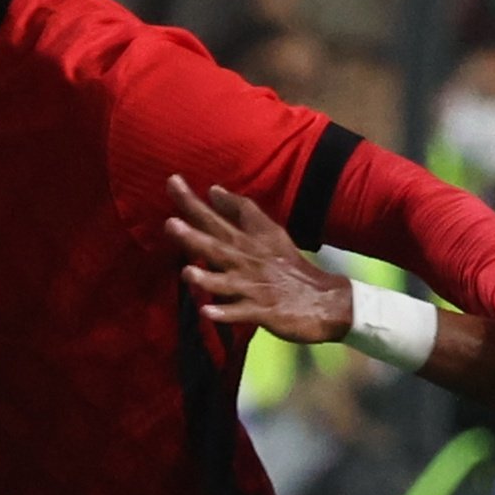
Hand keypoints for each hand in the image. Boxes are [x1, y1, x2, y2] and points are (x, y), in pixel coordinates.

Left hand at [164, 177, 353, 343]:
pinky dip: (225, 313)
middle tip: (170, 223)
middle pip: (219, 246)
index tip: (172, 181)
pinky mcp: (264, 312)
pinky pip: (241, 313)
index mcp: (252, 241)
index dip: (196, 202)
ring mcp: (256, 288)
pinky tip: (207, 312)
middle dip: (194, 236)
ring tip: (186, 272)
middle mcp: (251, 261)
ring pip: (228, 282)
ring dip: (207, 278)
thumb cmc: (290, 266)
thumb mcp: (270, 233)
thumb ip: (241, 212)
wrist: (325, 300)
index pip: (220, 217)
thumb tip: (213, 190)